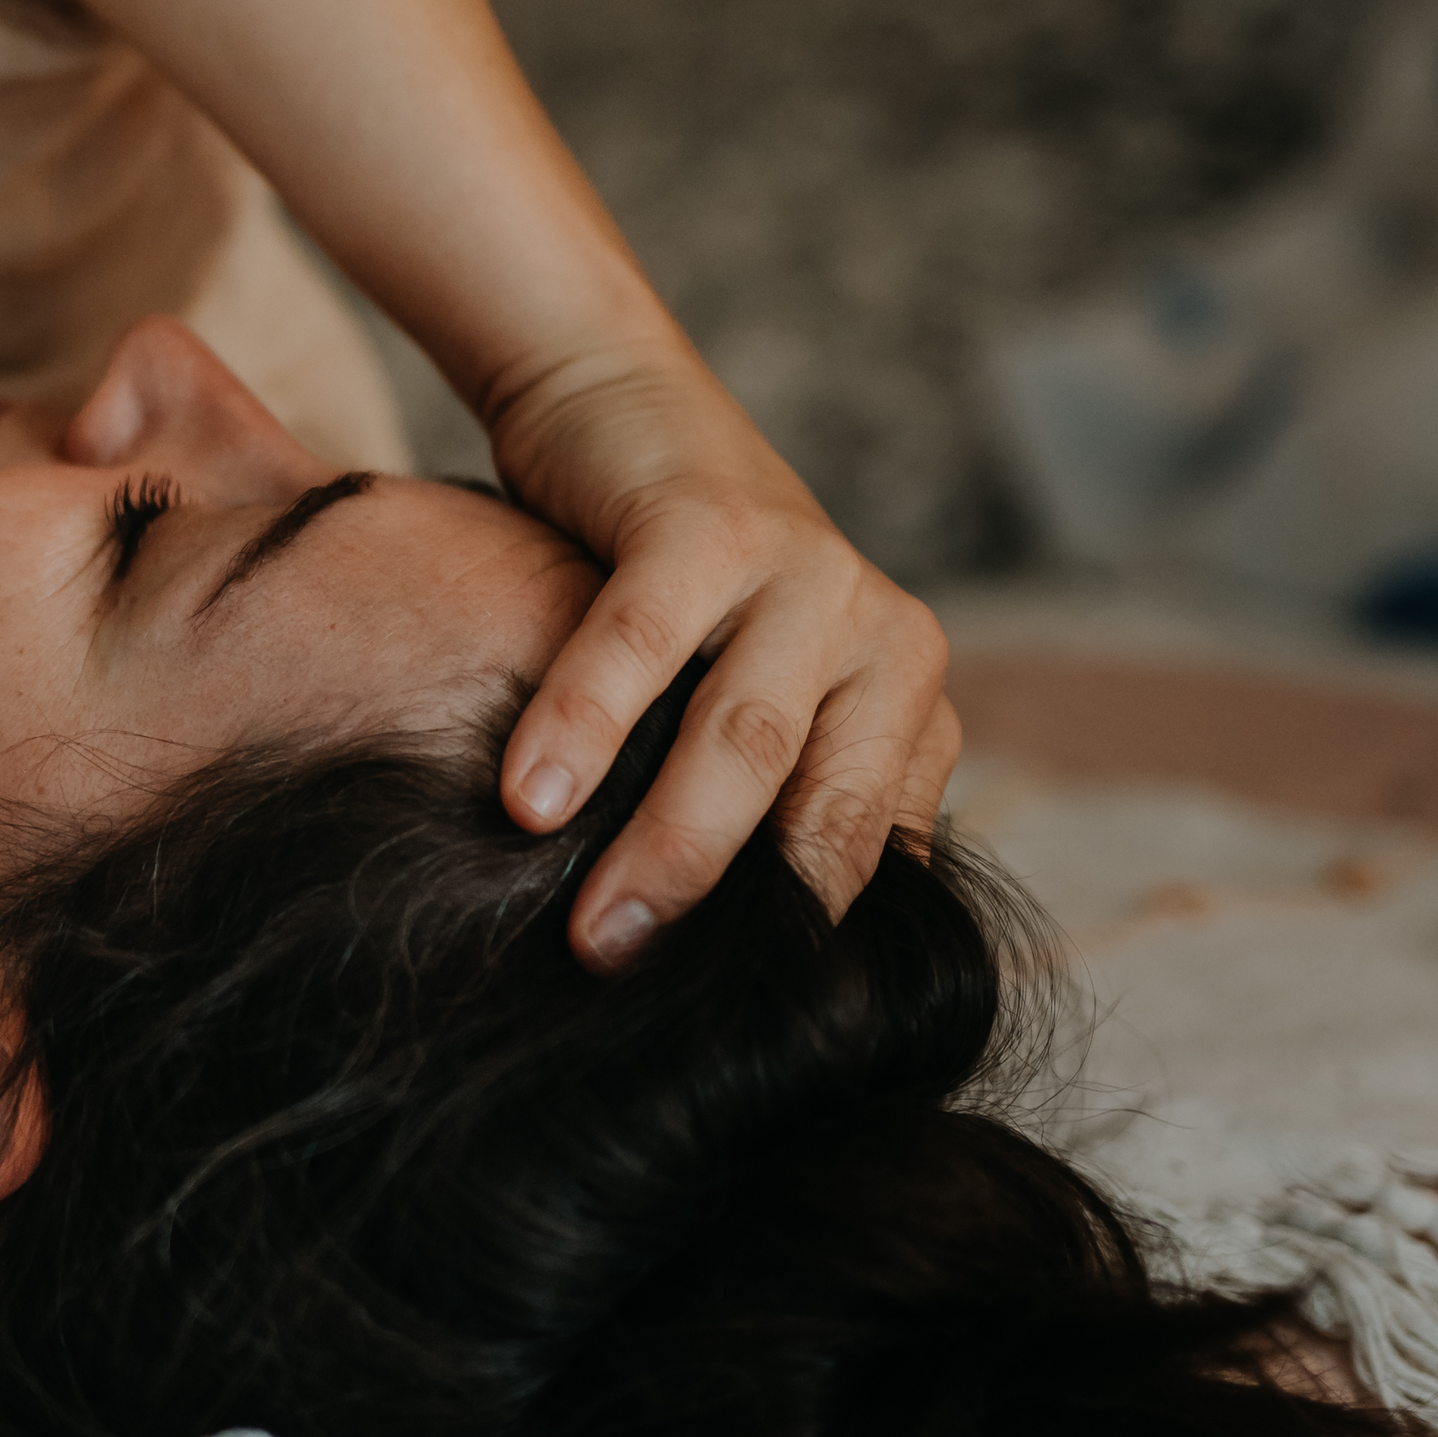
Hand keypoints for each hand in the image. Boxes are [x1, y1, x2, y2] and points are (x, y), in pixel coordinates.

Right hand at [483, 344, 959, 965]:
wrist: (619, 404)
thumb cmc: (665, 591)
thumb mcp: (730, 699)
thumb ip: (745, 805)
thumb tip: (696, 979)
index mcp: (906, 706)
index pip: (866, 863)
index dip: (794, 952)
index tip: (716, 1032)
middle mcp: (884, 639)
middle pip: (813, 815)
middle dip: (723, 916)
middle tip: (633, 987)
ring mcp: (809, 573)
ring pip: (744, 741)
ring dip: (665, 844)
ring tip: (592, 930)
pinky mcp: (713, 519)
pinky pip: (644, 641)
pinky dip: (585, 724)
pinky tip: (531, 797)